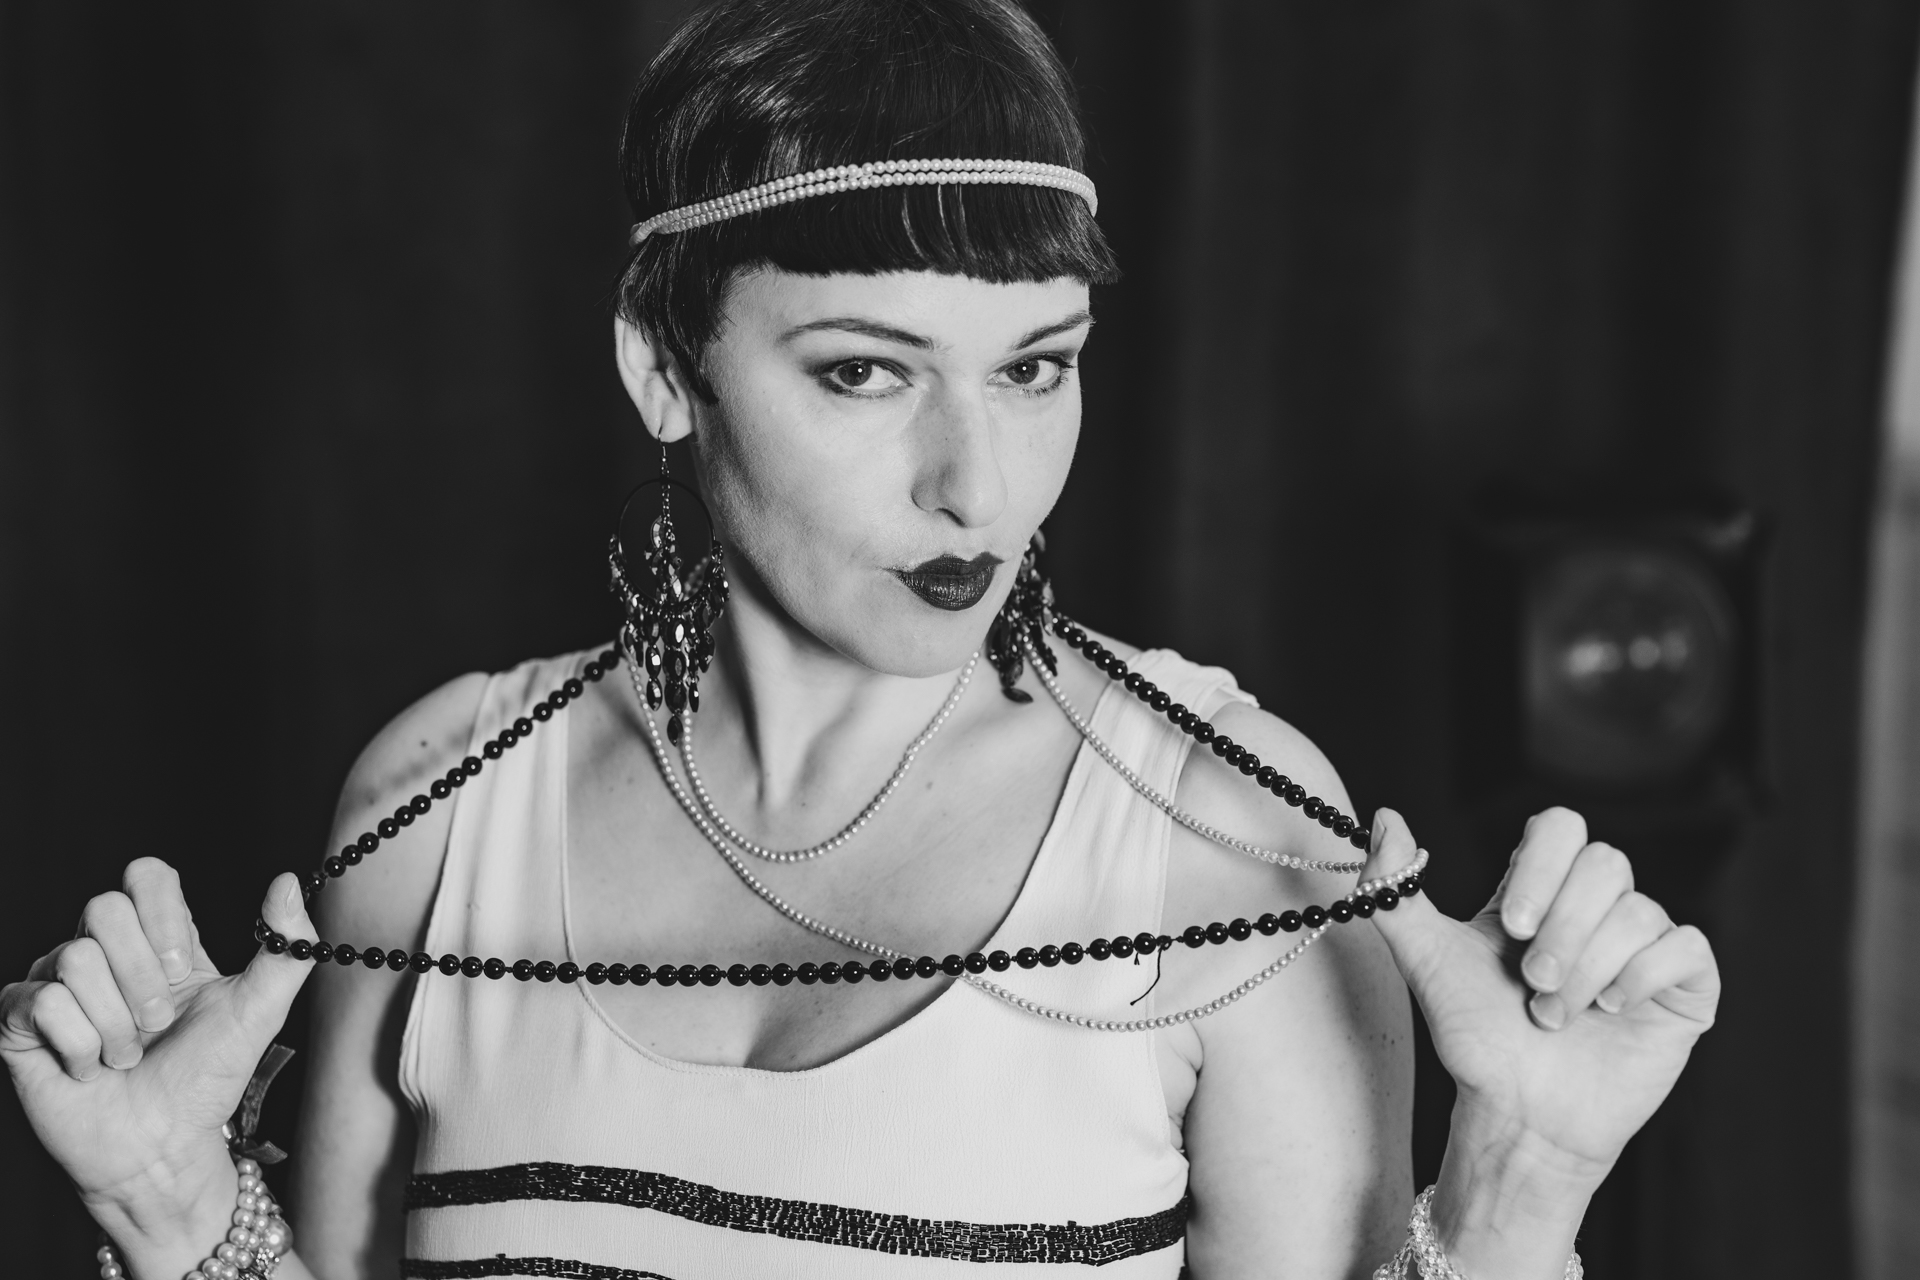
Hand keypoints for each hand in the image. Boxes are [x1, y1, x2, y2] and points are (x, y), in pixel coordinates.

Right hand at [1, 859, 315, 1255]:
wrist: (162, 1149)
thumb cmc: (207, 1080)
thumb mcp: (260, 1011)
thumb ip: (284, 945)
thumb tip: (287, 880)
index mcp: (162, 941)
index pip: (146, 876)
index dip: (163, 916)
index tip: (183, 970)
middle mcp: (106, 953)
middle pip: (104, 907)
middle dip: (140, 976)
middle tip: (157, 1025)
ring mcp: (59, 984)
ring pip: (74, 958)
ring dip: (114, 1023)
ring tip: (126, 1056)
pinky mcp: (21, 1021)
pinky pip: (41, 1001)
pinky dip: (78, 1045)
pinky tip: (90, 1069)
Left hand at [1362, 806, 1718, 1193]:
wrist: (1520, 1114)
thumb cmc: (1476, 1037)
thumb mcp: (1425, 958)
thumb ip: (1394, 889)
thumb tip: (1383, 818)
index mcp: (1541, 890)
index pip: (1560, 827)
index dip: (1540, 868)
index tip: (1510, 926)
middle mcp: (1597, 907)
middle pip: (1605, 863)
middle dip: (1563, 929)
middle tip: (1532, 982)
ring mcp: (1644, 944)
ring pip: (1640, 912)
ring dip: (1588, 969)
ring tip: (1554, 1015)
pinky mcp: (1684, 985)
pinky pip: (1686, 947)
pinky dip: (1642, 978)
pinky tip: (1610, 1011)